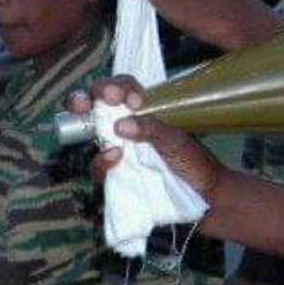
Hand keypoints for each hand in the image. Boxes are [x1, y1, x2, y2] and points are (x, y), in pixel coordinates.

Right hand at [67, 76, 223, 200]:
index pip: (120, 88)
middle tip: (84, 104)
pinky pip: (97, 168)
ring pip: (88, 137)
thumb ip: (151, 127)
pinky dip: (101, 163)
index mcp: (141, 112)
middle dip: (81, 99)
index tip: (130, 99)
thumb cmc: (193, 162)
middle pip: (93, 106)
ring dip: (89, 128)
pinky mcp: (113, 177)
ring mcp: (115, 152)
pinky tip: (114, 158)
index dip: (118, 87)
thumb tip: (119, 125)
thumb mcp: (175, 139)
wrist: (203, 197)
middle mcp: (123, 129)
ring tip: (106, 134)